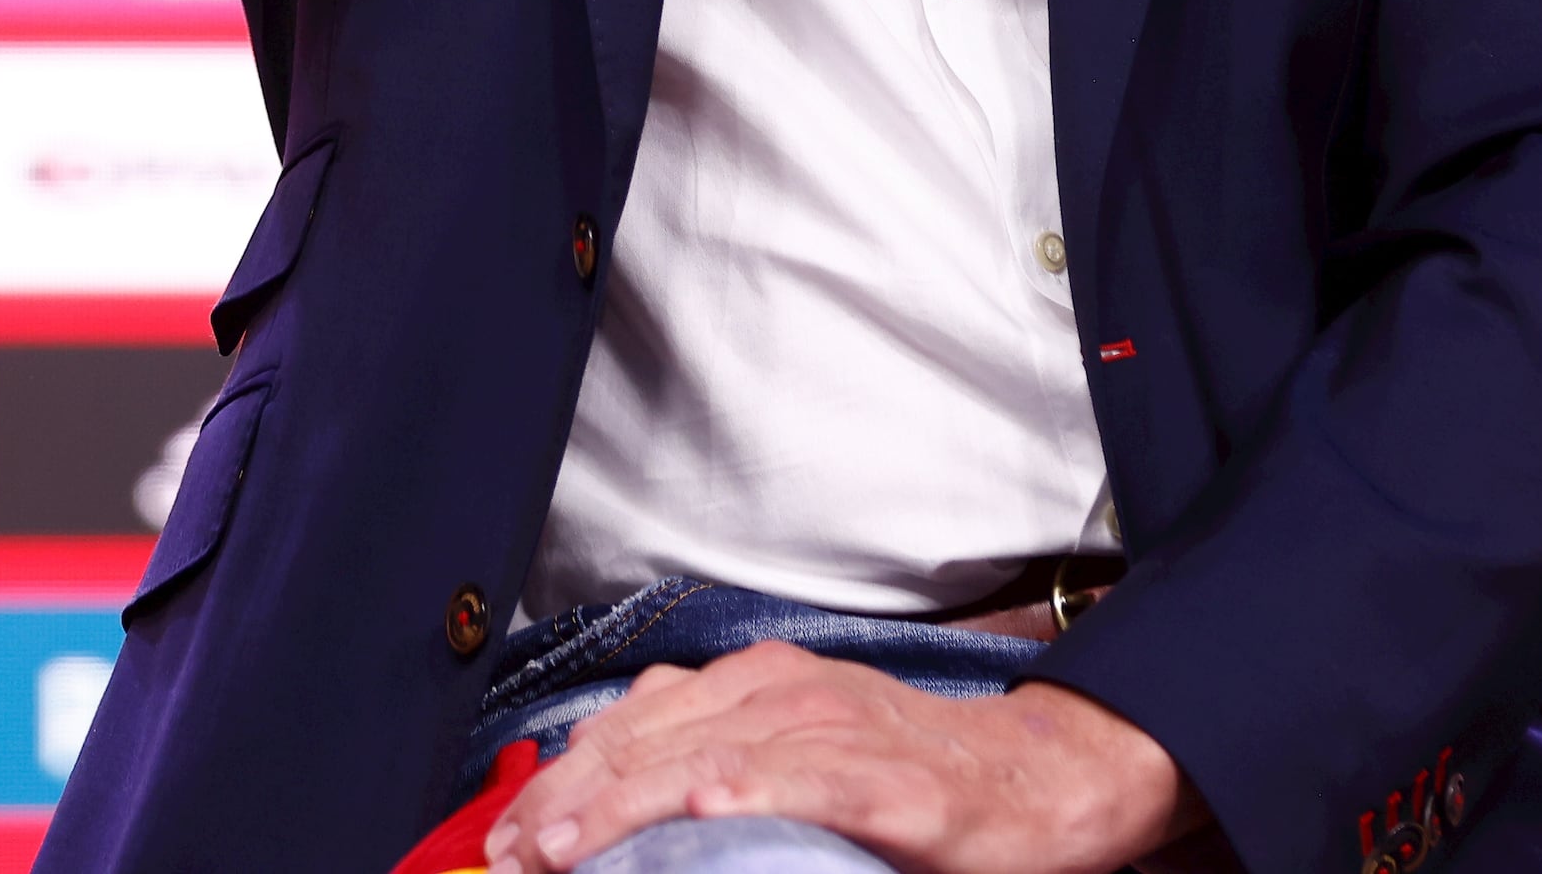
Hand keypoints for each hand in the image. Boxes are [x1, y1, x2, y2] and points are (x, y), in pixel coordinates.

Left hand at [483, 648, 1195, 873]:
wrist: (1036, 779)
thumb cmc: (913, 775)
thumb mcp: (799, 751)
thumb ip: (716, 755)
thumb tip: (622, 783)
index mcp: (759, 686)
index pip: (633, 724)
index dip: (560, 779)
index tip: (505, 838)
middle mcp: (788, 693)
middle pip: (651, 739)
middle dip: (568, 801)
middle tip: (513, 855)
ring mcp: (838, 732)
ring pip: (708, 757)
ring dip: (627, 804)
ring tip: (566, 843)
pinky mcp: (888, 782)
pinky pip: (807, 781)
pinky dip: (751, 789)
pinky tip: (707, 804)